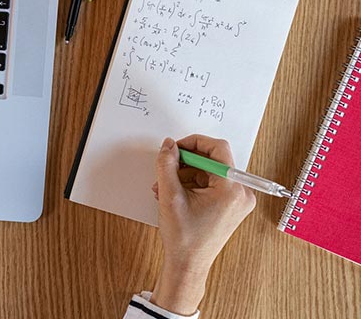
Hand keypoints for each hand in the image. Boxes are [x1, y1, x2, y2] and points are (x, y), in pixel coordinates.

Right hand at [150, 135, 255, 314]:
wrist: (189, 264)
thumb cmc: (184, 238)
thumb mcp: (170, 196)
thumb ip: (167, 165)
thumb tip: (168, 145)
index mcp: (232, 190)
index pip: (218, 149)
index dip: (194, 143)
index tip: (176, 148)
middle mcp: (241, 193)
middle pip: (214, 160)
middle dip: (186, 162)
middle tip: (167, 169)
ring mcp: (238, 200)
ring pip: (210, 171)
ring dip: (186, 174)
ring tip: (165, 186)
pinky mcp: (231, 205)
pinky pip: (212, 183)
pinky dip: (193, 184)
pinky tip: (175, 193)